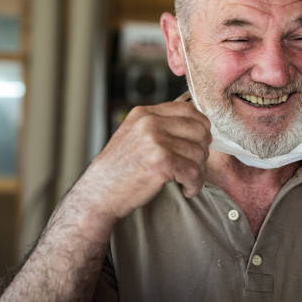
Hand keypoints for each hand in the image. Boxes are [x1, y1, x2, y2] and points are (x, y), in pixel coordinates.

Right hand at [75, 101, 211, 219]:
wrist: (99, 193)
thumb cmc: (119, 169)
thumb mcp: (134, 136)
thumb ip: (159, 126)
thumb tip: (199, 127)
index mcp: (144, 113)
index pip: (188, 109)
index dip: (200, 127)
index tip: (198, 144)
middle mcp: (150, 122)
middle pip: (199, 130)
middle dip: (202, 151)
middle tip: (192, 166)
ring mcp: (155, 140)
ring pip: (199, 153)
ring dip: (198, 172)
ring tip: (187, 181)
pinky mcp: (161, 162)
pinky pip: (194, 171)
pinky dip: (195, 184)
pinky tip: (186, 189)